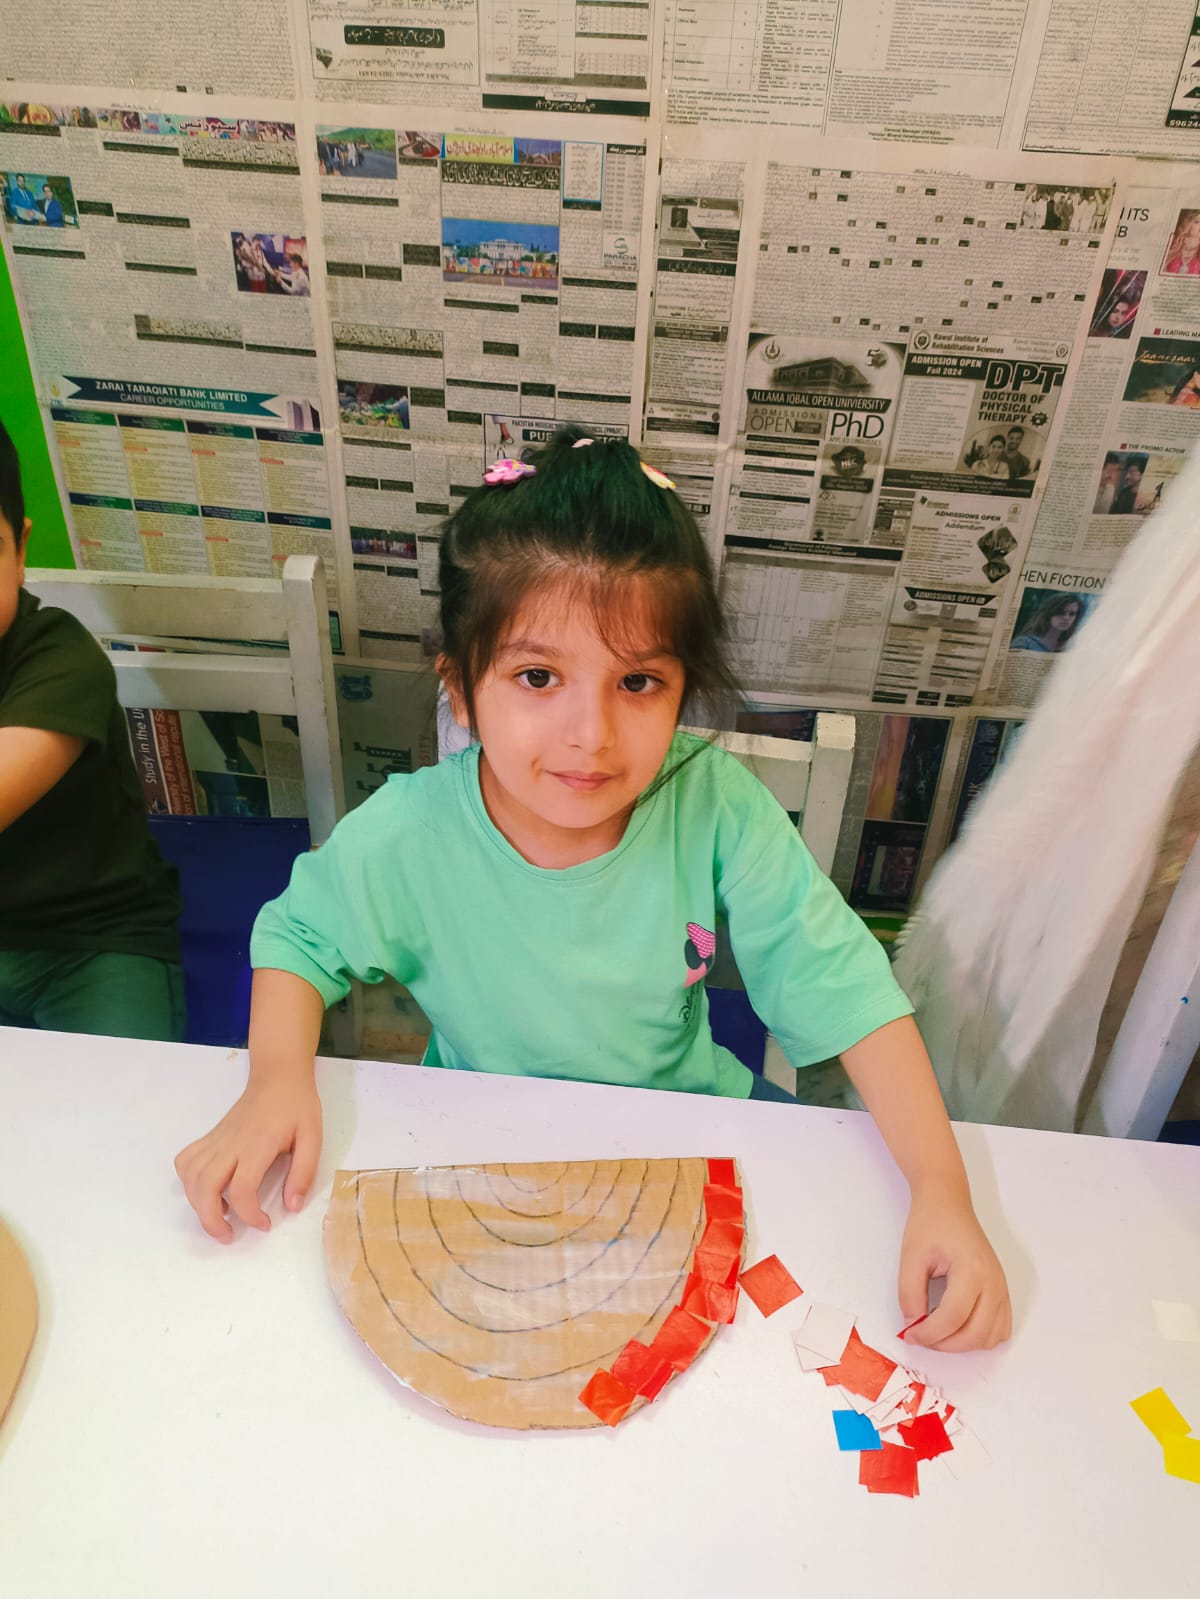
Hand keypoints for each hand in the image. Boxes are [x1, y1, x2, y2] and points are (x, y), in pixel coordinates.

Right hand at [174, 1075, 321, 1243]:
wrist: (277, 1076)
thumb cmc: (297, 1106)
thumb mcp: (313, 1137)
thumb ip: (303, 1172)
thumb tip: (292, 1206)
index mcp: (258, 1144)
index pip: (242, 1188)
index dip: (250, 1215)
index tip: (266, 1224)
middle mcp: (230, 1143)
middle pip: (204, 1187)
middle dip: (210, 1220)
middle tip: (228, 1235)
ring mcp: (217, 1140)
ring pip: (190, 1176)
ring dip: (198, 1204)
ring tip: (220, 1216)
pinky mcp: (211, 1137)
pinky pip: (186, 1161)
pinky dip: (189, 1182)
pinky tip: (209, 1190)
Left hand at [897, 1181, 1010, 1351]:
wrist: (948, 1202)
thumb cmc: (930, 1224)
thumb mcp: (911, 1258)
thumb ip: (909, 1296)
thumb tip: (913, 1327)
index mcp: (971, 1270)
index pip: (952, 1318)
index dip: (928, 1333)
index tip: (909, 1334)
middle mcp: (993, 1282)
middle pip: (976, 1334)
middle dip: (945, 1344)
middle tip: (921, 1335)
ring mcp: (1002, 1287)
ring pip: (991, 1337)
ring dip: (964, 1344)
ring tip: (938, 1329)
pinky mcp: (1002, 1290)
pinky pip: (1000, 1328)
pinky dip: (981, 1336)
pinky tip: (958, 1325)